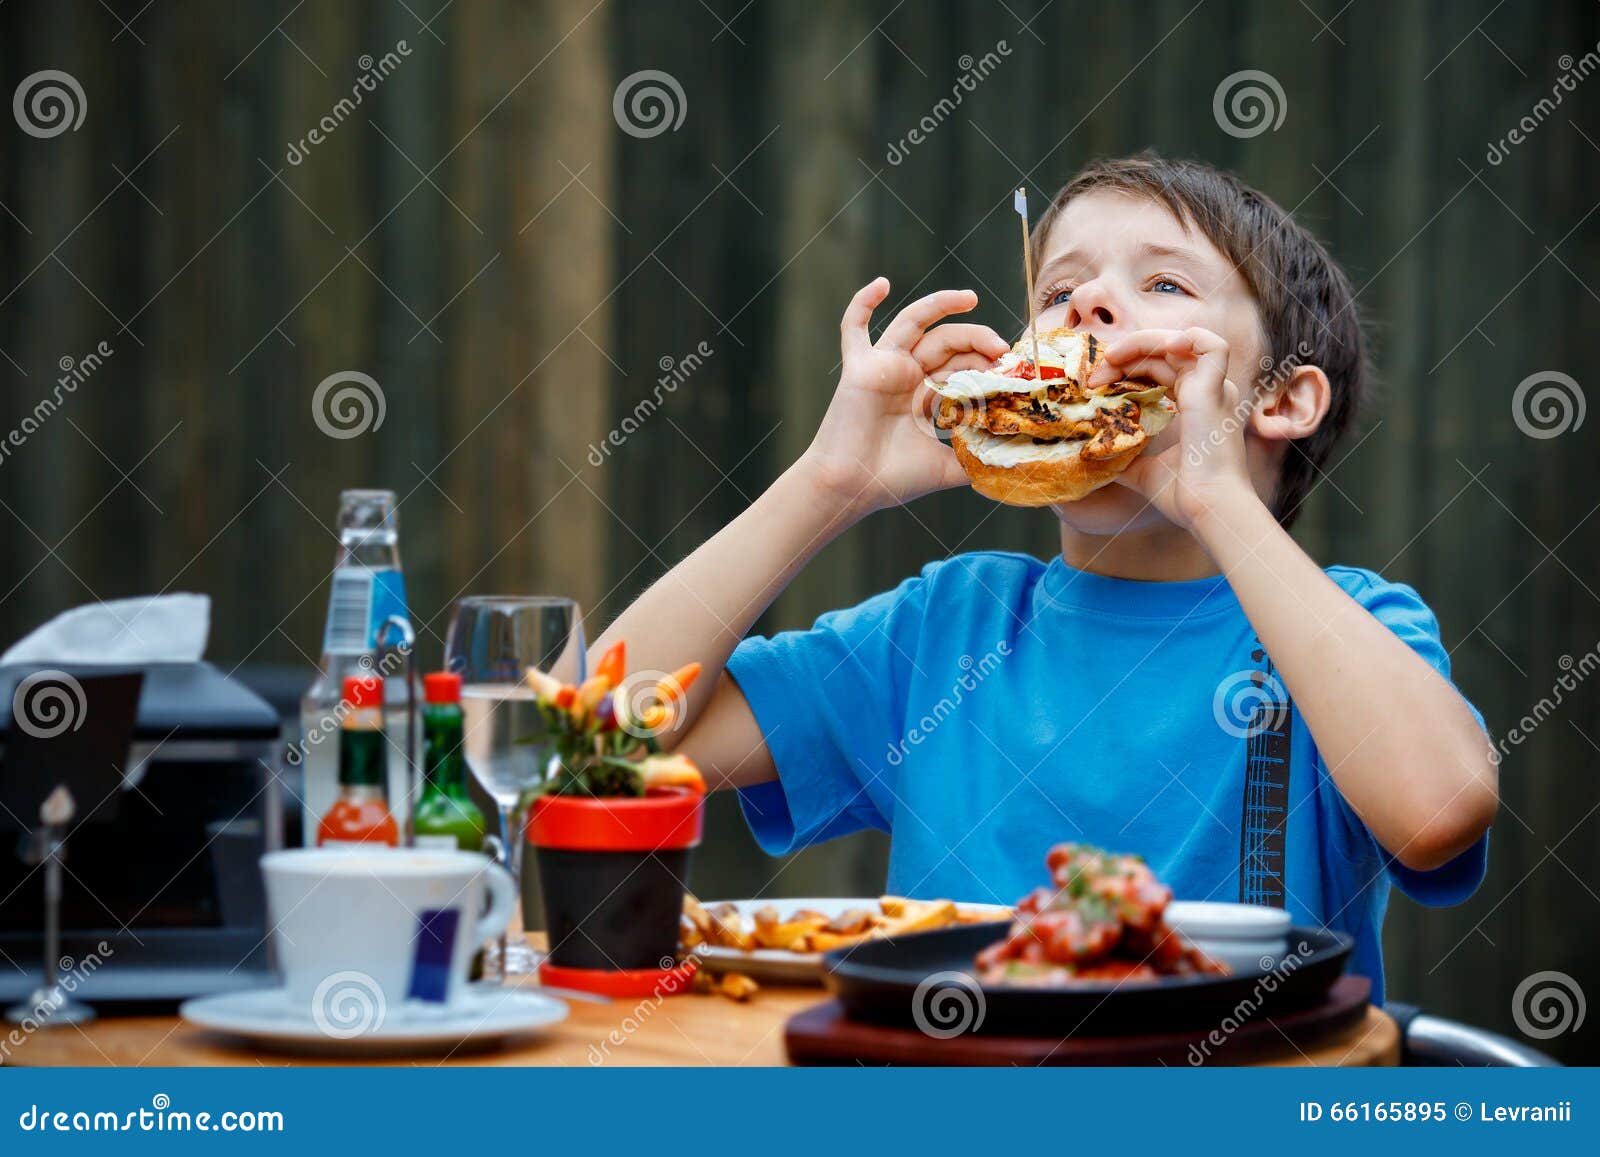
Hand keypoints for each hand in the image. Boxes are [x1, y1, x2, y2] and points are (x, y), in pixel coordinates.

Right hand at [799, 279, 1009, 514]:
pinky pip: (854, 328)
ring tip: (970, 297)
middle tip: (1001, 349)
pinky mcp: (859, 367)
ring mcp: (883, 367)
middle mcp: (907, 376)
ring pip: (914, 323)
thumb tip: (1012, 464)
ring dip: (941, 304)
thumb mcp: (945, 468)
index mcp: (925, 396)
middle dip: (977, 340)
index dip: (986, 362)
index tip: (1011, 368)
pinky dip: (863, 303)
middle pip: (947, 342)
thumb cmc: (891, 480)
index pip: (962, 365)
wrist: (851, 488)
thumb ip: (973, 459)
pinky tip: (882, 283)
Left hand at [1085, 327, 1259, 529]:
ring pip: (1180, 341)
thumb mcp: (1144, 472)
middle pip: (1163, 354)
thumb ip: (1125, 459)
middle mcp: (1209, 391)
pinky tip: (1156, 350)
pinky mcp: (1215, 389)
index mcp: (1197, 404)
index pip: (1159, 369)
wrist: (1208, 507)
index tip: (1096, 386)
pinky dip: (1187, 338)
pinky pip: (1212, 345)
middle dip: (1124, 357)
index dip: (1126, 370)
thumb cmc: (1185, 495)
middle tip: (1094, 378)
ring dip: (1142, 344)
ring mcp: (1214, 388)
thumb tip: (1096, 458)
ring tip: (1113, 358)